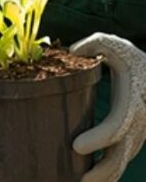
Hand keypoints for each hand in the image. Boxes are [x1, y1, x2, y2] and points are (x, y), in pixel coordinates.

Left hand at [71, 33, 145, 181]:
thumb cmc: (133, 61)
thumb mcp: (115, 46)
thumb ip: (96, 44)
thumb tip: (74, 51)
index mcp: (132, 101)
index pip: (117, 126)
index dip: (98, 139)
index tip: (76, 146)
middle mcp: (138, 123)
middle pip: (122, 155)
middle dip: (103, 171)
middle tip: (80, 180)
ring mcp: (138, 133)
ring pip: (123, 161)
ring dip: (105, 176)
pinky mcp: (133, 138)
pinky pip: (122, 159)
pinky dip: (110, 173)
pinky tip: (92, 180)